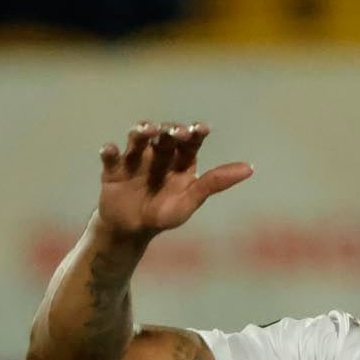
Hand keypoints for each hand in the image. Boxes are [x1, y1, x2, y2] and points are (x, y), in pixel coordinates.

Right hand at [95, 121, 252, 244]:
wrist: (131, 230)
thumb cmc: (165, 214)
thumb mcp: (191, 200)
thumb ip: (216, 182)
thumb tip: (250, 168)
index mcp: (180, 159)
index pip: (190, 140)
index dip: (195, 132)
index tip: (201, 128)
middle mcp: (158, 152)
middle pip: (164, 135)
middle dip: (169, 130)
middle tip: (175, 131)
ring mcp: (135, 158)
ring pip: (137, 138)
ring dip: (140, 132)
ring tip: (145, 130)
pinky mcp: (113, 168)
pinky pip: (109, 156)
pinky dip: (109, 151)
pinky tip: (110, 149)